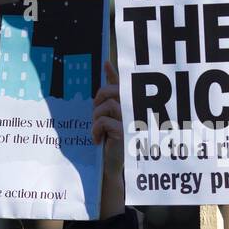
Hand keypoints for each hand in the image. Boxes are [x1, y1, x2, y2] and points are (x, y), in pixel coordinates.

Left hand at [93, 61, 123, 217]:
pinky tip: (97, 140)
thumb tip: (105, 66)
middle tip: (96, 113)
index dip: (113, 72)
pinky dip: (96, 130)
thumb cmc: (112, 140)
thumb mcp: (108, 116)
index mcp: (129, 104)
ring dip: (96, 117)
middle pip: (112, 91)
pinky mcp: (125, 131)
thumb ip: (108, 95)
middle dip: (99, 99)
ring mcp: (131, 119)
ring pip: (107, 105)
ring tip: (98, 130)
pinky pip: (103, 121)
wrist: (114, 166)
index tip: (105, 63)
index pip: (122, 83)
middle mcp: (133, 109)